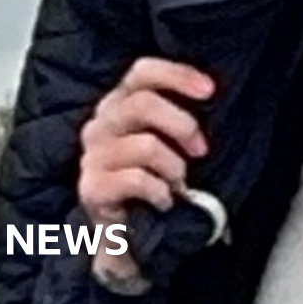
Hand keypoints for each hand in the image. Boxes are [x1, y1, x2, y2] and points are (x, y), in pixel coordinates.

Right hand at [78, 58, 214, 274]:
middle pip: (143, 104)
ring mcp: (93, 156)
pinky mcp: (91, 187)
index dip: (177, 75)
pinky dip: (160, 191)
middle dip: (183, 125)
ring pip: (146, 145)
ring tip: (177, 183)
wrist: (127, 231)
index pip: (142, 72)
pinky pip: (136, 180)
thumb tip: (211, 98)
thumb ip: (179, 117)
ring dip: (174, 168)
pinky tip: (164, 200)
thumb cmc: (154, 177)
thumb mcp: (168, 139)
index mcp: (120, 103)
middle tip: (201, 150)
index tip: (209, 91)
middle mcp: (102, 124)